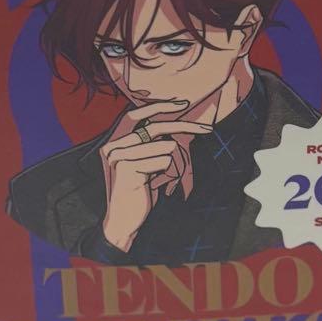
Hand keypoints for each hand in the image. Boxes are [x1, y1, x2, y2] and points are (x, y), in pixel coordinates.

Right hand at [99, 100, 212, 252]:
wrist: (126, 217)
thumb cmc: (141, 187)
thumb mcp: (149, 161)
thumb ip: (157, 142)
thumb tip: (183, 123)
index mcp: (117, 140)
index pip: (136, 114)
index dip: (159, 106)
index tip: (183, 103)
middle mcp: (115, 144)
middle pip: (157, 127)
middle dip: (185, 127)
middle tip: (207, 130)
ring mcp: (119, 156)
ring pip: (167, 147)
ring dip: (174, 163)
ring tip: (161, 178)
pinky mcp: (128, 168)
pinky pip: (164, 161)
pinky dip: (167, 173)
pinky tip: (154, 184)